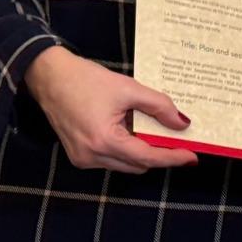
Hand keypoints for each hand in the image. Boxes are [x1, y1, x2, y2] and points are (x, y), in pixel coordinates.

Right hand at [23, 47, 197, 173]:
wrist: (49, 76)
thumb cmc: (85, 79)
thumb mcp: (128, 88)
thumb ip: (158, 106)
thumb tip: (182, 123)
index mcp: (105, 140)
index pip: (147, 157)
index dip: (172, 157)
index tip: (192, 156)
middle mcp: (92, 156)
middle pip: (138, 165)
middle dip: (158, 154)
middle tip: (176, 139)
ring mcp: (83, 159)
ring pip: (124, 164)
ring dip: (141, 151)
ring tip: (151, 129)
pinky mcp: (78, 155)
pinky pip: (110, 159)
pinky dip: (124, 149)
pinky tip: (128, 129)